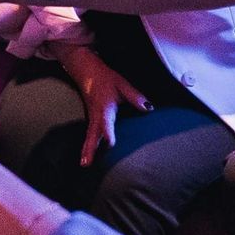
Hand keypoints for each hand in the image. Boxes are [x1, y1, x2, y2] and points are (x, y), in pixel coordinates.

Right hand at [56, 44, 150, 167]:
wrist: (86, 71)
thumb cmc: (105, 78)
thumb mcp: (122, 85)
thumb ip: (135, 97)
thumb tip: (149, 109)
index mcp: (104, 108)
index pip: (106, 123)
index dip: (108, 134)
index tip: (110, 145)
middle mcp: (96, 115)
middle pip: (92, 135)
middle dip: (90, 149)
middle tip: (86, 164)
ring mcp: (92, 117)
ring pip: (89, 136)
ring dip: (86, 150)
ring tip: (84, 164)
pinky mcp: (91, 118)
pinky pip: (89, 133)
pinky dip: (87, 144)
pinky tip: (87, 155)